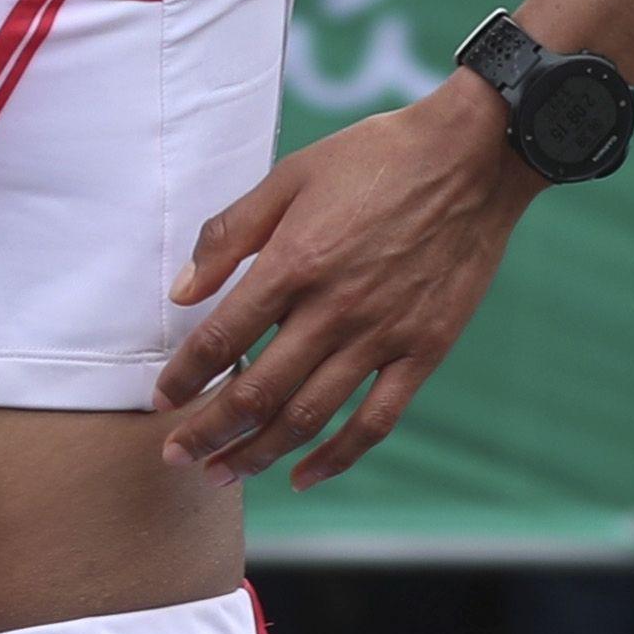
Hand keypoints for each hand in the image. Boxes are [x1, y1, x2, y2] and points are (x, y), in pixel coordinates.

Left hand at [151, 73, 539, 490]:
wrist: (473, 158)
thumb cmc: (375, 157)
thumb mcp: (290, 175)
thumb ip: (230, 234)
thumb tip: (181, 290)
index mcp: (294, 262)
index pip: (221, 338)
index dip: (184, 377)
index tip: (160, 400)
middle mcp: (333, 309)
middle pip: (256, 392)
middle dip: (207, 431)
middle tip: (176, 456)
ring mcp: (381, 336)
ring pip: (307, 417)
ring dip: (258, 453)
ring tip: (222, 474)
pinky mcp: (423, 351)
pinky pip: (375, 421)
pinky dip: (336, 458)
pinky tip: (303, 476)